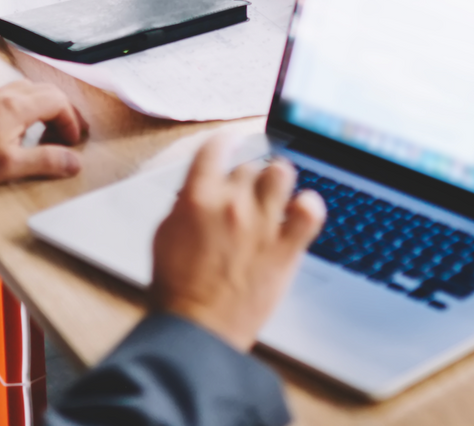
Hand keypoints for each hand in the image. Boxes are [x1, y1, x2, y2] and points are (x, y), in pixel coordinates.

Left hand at [0, 80, 88, 186]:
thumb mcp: (9, 166)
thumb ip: (44, 161)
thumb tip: (73, 162)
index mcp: (18, 106)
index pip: (58, 102)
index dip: (71, 121)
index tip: (72, 141)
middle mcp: (7, 95)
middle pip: (47, 91)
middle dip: (64, 111)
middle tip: (69, 132)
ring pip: (31, 90)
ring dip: (46, 107)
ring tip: (48, 130)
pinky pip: (15, 95)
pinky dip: (29, 107)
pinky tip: (22, 127)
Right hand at [150, 137, 326, 351]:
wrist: (198, 330)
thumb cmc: (178, 290)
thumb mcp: (164, 236)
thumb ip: (185, 205)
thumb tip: (199, 191)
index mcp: (198, 197)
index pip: (215, 148)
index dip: (224, 143)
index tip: (229, 144)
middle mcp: (232, 203)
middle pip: (249, 166)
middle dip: (245, 178)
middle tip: (243, 193)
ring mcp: (263, 224)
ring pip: (281, 174)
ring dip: (277, 179)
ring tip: (275, 191)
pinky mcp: (286, 247)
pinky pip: (309, 210)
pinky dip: (308, 205)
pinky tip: (301, 209)